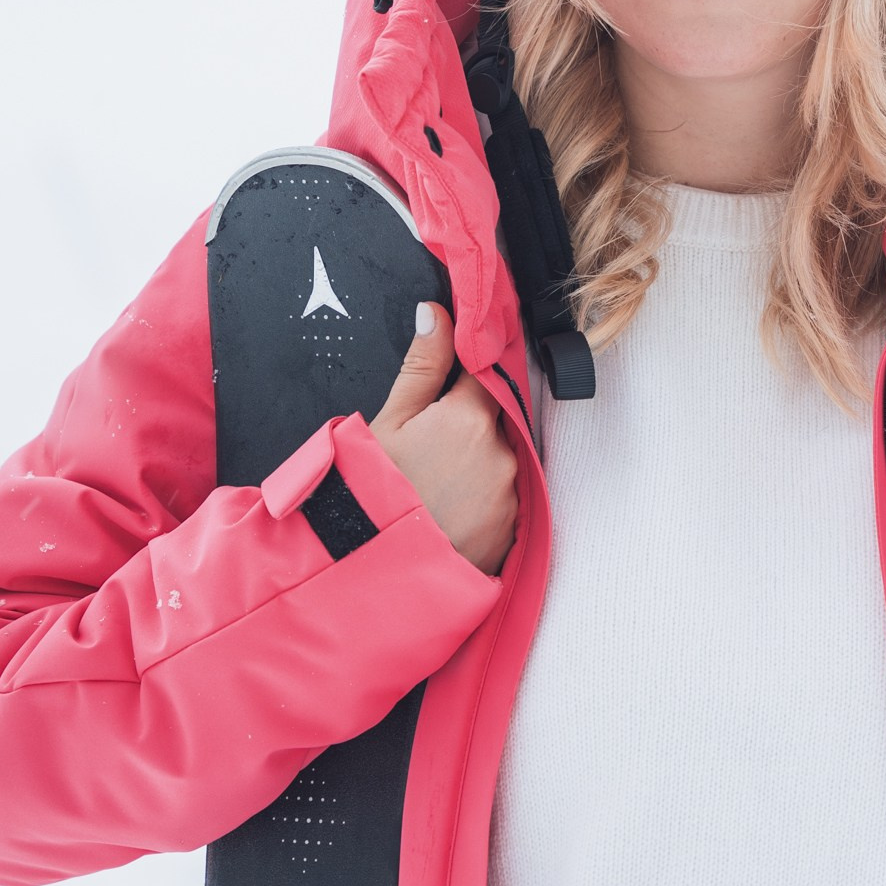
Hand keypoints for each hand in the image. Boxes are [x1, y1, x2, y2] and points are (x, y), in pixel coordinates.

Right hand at [370, 301, 518, 575]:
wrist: (373, 573)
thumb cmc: (371, 495)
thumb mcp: (388, 422)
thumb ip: (422, 364)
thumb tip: (438, 312)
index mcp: (472, 417)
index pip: (489, 372)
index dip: (473, 371)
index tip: (459, 377)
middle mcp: (503, 453)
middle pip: (498, 418)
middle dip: (472, 421)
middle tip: (433, 443)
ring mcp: (512, 494)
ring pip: (502, 459)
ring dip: (480, 461)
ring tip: (436, 483)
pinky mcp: (514, 531)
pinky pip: (505, 499)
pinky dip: (484, 497)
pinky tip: (449, 508)